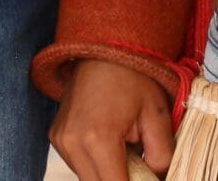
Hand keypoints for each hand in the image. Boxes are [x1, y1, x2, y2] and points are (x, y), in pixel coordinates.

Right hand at [47, 58, 173, 180]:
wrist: (102, 50)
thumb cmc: (132, 78)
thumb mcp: (157, 118)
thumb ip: (162, 159)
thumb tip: (157, 180)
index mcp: (98, 139)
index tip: (148, 179)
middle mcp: (72, 143)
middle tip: (140, 170)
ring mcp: (60, 140)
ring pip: (87, 179)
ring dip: (107, 176)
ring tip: (126, 156)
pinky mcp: (56, 137)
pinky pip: (78, 165)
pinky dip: (96, 166)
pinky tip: (110, 147)